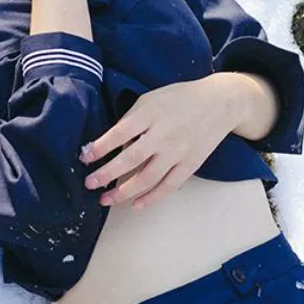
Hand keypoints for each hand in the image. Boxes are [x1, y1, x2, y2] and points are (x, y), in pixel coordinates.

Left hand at [78, 74, 239, 210]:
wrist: (219, 103)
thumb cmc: (178, 98)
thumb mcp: (150, 99)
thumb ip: (131, 120)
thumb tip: (110, 142)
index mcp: (150, 114)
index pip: (119, 133)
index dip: (100, 147)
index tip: (84, 157)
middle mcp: (163, 135)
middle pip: (130, 159)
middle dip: (106, 174)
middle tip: (89, 183)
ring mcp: (178, 152)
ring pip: (147, 178)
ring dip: (124, 192)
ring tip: (105, 199)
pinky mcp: (190, 165)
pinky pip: (168, 186)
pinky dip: (151, 198)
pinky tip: (135, 205)